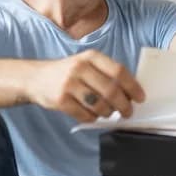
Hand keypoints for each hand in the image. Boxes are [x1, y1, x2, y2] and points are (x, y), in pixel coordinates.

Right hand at [27, 50, 144, 122]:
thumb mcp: (86, 64)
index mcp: (91, 56)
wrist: (36, 78)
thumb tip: (130, 92)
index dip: (132, 86)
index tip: (140, 97)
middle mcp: (80, 68)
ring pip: (99, 105)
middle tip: (128, 112)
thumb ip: (105, 74)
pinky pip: (84, 115)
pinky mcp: (60, 100)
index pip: (118, 71)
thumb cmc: (68, 73)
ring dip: (108, 113)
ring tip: (109, 113)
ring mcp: (69, 84)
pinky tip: (93, 116)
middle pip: (111, 90)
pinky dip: (93, 118)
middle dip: (124, 105)